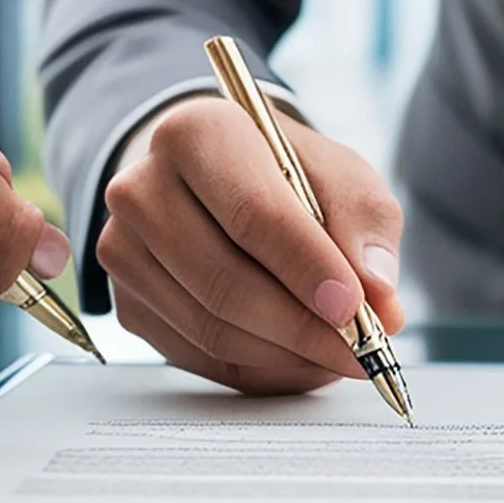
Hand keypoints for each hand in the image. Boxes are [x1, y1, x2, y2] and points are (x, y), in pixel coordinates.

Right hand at [98, 96, 404, 394]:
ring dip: (286, 355)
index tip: (355, 310)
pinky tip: (299, 357)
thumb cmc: (285, 174)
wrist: (219, 180)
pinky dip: (260, 368)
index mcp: (195, 134)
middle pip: (224, 282)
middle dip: (303, 328)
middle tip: (362, 351)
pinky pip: (199, 356)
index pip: (252, 215)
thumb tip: (379, 299)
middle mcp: (141, 189)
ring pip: (211, 329)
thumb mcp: (341, 176)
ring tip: (340, 354)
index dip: (307, 269)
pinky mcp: (128, 302)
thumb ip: (366, 229)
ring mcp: (124, 250)